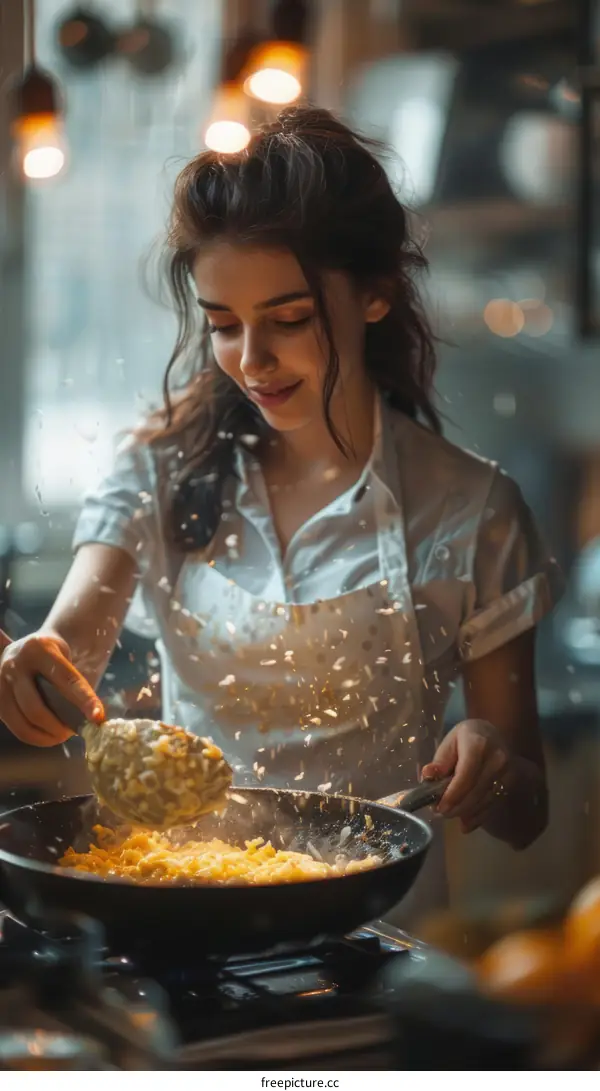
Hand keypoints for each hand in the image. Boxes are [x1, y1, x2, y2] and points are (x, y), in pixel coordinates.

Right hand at [0, 629, 103, 746]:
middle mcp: (15, 665)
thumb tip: (92, 717)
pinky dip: (34, 737)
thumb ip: (74, 682)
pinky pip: (15, 727)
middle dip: (58, 727)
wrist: (26, 647)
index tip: (98, 718)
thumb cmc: (53, 655)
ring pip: (23, 722)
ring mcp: (1, 683)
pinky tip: (48, 736)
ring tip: (63, 736)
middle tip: (75, 733)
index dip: (84, 701)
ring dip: (46, 736)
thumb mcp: (65, 656)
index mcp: (39, 650)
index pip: (65, 680)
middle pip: (37, 708)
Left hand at [422, 719, 514, 833]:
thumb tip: (427, 776)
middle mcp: (497, 759)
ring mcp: (507, 773)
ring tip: (449, 814)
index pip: (466, 775)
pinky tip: (465, 824)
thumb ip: (440, 761)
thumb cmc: (466, 737)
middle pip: (475, 791)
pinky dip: (478, 817)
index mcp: (478, 745)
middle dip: (456, 806)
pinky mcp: (511, 784)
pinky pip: (493, 805)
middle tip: (440, 813)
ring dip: (465, 812)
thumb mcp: (449, 742)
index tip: (439, 807)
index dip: (452, 794)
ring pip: (484, 801)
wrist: (493, 734)